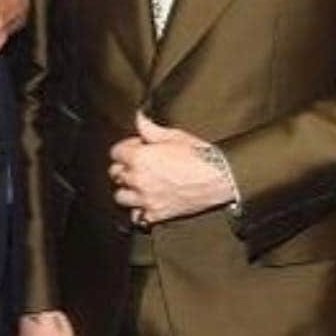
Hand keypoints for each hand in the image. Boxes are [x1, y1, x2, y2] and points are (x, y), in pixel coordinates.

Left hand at [108, 113, 235, 224]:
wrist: (219, 178)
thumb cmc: (199, 155)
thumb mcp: (174, 136)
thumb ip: (150, 129)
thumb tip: (139, 118)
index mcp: (139, 157)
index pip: (116, 153)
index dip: (127, 147)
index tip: (138, 147)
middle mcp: (138, 179)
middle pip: (116, 174)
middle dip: (125, 167)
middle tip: (139, 164)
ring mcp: (146, 199)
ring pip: (121, 196)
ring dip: (128, 190)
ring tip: (139, 184)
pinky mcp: (157, 215)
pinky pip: (137, 217)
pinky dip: (139, 212)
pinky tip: (147, 203)